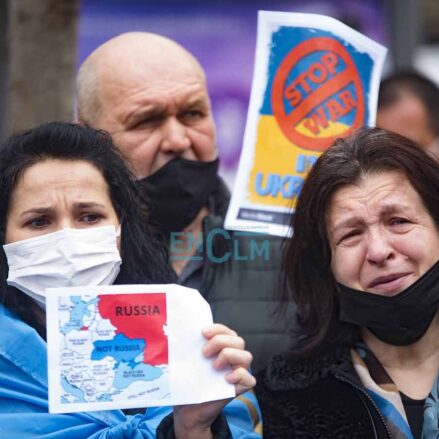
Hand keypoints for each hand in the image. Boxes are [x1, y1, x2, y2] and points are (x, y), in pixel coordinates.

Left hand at [173, 324, 255, 438]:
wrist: (187, 410)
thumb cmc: (189, 383)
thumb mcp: (189, 362)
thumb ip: (191, 348)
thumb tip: (181, 335)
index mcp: (223, 348)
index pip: (227, 331)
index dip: (218, 329)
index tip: (203, 333)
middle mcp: (233, 359)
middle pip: (239, 341)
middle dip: (221, 342)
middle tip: (205, 353)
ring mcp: (237, 373)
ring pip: (246, 356)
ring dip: (229, 356)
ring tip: (214, 366)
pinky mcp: (239, 389)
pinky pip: (249, 379)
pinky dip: (238, 375)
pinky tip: (225, 378)